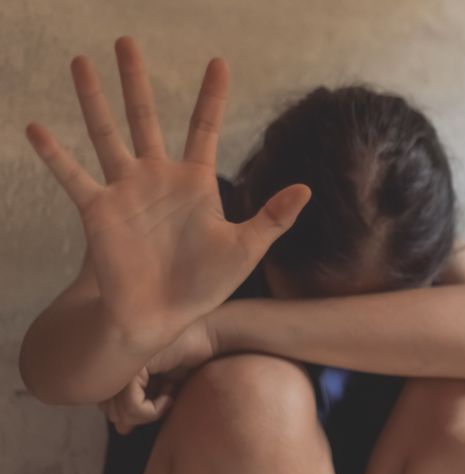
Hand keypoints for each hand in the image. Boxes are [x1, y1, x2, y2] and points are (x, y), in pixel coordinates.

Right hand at [25, 37, 309, 349]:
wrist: (163, 317)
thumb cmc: (205, 285)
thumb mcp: (246, 248)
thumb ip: (273, 217)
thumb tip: (306, 188)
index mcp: (196, 183)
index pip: (205, 128)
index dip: (212, 96)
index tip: (219, 62)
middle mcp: (157, 178)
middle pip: (146, 118)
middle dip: (136, 81)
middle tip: (126, 41)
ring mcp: (126, 191)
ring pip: (106, 134)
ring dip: (92, 99)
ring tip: (80, 62)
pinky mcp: (99, 211)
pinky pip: (73, 177)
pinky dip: (54, 154)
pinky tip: (35, 127)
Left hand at [98, 317, 217, 433]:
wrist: (208, 336)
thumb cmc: (190, 360)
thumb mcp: (160, 389)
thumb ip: (138, 407)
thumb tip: (121, 430)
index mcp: (112, 365)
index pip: (108, 408)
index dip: (135, 414)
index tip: (162, 398)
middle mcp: (110, 363)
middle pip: (111, 413)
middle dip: (143, 414)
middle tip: (167, 396)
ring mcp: (117, 364)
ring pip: (120, 414)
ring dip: (153, 411)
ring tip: (170, 392)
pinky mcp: (131, 368)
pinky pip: (133, 407)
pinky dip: (157, 409)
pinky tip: (171, 391)